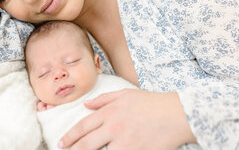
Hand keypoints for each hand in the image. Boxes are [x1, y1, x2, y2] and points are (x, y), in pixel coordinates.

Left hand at [58, 89, 195, 149]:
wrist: (177, 114)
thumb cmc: (151, 102)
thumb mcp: (124, 94)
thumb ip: (103, 99)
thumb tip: (86, 105)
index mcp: (109, 112)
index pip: (83, 126)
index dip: (70, 136)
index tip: (61, 143)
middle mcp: (113, 127)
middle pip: (86, 143)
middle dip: (73, 149)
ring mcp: (124, 142)